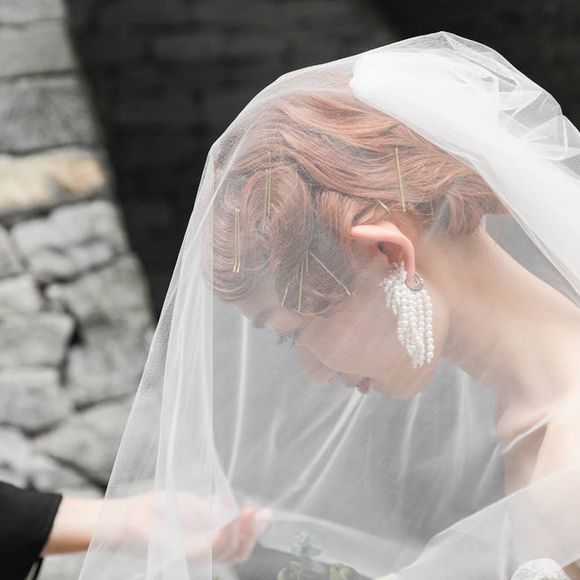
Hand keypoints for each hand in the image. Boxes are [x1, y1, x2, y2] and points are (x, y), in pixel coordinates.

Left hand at [108, 491, 269, 563]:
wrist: (129, 515)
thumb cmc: (160, 509)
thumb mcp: (197, 506)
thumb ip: (219, 512)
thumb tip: (246, 508)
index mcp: (210, 542)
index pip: (240, 545)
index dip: (256, 532)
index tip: (266, 513)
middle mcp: (204, 554)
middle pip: (238, 553)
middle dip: (251, 533)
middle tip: (254, 511)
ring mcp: (192, 556)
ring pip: (225, 553)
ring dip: (237, 532)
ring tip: (240, 511)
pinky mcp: (178, 555)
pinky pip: (204, 552)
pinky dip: (218, 539)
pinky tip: (224, 524)